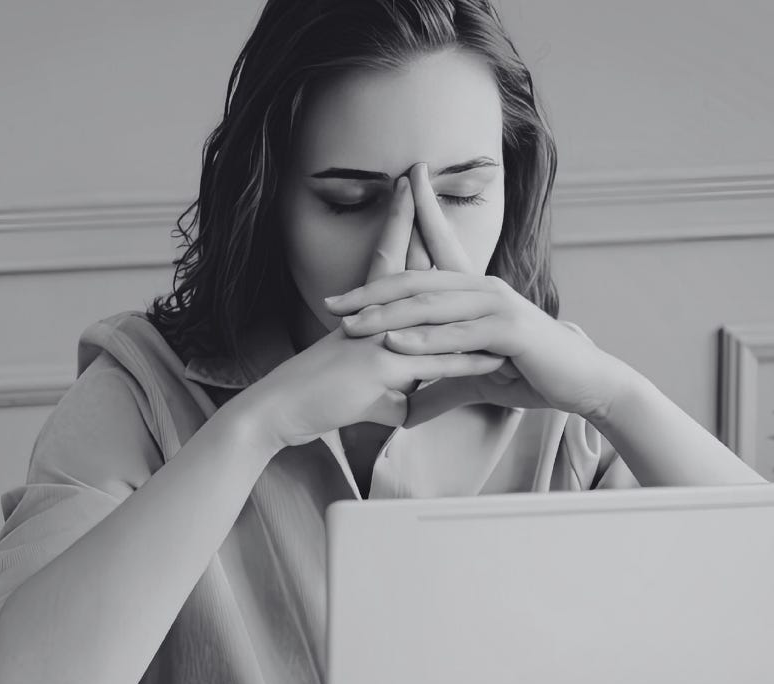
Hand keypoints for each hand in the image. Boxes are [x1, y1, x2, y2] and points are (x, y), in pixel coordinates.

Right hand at [235, 174, 507, 449]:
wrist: (279, 411)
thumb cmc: (315, 399)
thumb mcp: (359, 389)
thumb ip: (390, 388)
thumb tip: (409, 400)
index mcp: (366, 316)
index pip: (386, 264)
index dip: (397, 228)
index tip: (406, 196)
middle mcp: (373, 319)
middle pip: (404, 266)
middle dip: (416, 224)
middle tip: (420, 182)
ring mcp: (379, 340)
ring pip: (430, 313)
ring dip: (462, 295)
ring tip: (487, 268)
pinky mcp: (381, 368)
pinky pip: (434, 365)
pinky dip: (466, 364)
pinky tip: (494, 358)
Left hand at [323, 161, 635, 428]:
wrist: (583, 383)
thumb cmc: (532, 374)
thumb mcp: (474, 379)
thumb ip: (440, 385)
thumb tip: (408, 411)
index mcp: (472, 290)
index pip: (424, 265)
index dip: (386, 261)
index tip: (342, 283)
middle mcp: (482, 288)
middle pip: (414, 283)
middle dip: (369, 293)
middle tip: (331, 304)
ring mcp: (496, 305)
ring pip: (430, 305)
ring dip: (387, 316)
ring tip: (351, 326)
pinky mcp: (510, 329)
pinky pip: (457, 333)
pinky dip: (424, 339)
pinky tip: (396, 344)